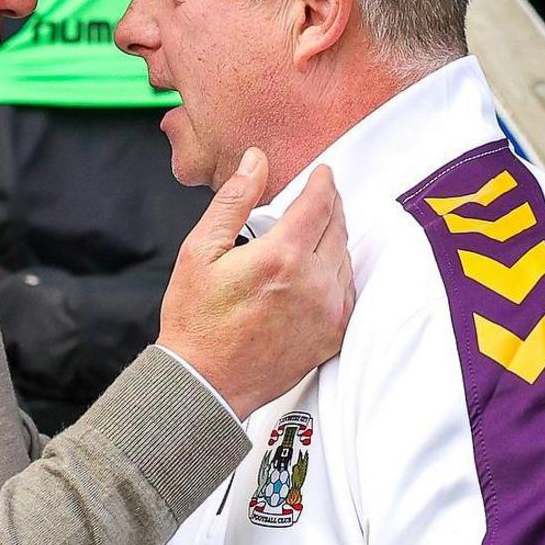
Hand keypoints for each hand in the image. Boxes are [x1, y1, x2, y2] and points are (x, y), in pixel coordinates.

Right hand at [155, 148, 354, 418]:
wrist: (205, 383)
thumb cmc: (197, 321)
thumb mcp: (200, 251)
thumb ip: (233, 201)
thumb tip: (256, 162)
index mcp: (282, 257)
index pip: (320, 203)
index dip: (323, 182)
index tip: (322, 173)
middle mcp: (314, 283)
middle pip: (338, 227)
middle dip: (330, 206)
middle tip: (318, 197)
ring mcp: (328, 312)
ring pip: (345, 259)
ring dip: (334, 239)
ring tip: (312, 233)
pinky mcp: (333, 335)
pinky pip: (347, 291)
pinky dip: (337, 273)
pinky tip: (318, 270)